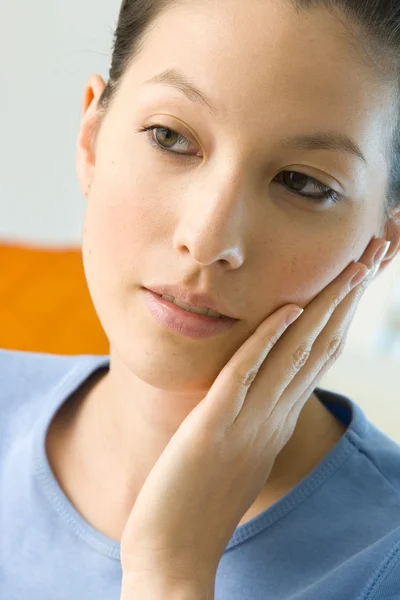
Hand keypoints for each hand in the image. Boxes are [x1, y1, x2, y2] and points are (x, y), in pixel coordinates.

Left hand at [119, 237, 388, 592]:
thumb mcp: (236, 453)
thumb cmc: (199, 505)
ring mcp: (247, 422)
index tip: (358, 277)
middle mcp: (273, 416)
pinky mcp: (212, 429)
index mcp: (277, 420)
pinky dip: (269, 340)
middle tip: (375, 255)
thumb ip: (251, 420)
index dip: (341, 314)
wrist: (174, 556)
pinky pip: (245, 376)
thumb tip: (256, 393)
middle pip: (320, 346)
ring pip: (295, 354)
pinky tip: (290, 308)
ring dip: (325, 308)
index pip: (317, 357)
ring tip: (354, 268)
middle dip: (349, 298)